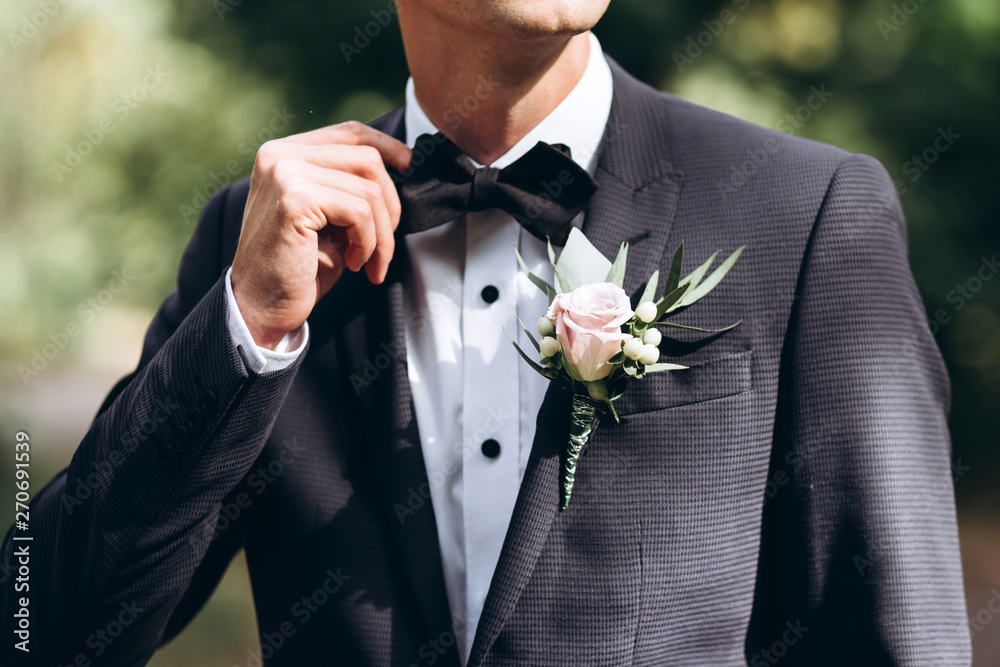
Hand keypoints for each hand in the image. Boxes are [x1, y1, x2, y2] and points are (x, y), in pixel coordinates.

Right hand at [230, 121, 410, 348]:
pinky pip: (359, 212)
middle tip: (384, 246)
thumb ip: (350, 186)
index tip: (411, 169)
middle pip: (368, 159)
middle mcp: (281, 155)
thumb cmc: (299, 266)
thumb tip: (401, 168)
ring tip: (369, 261)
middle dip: (391, 207)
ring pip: (369, 190)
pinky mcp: (294, 198)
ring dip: (382, 234)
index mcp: (286, 153)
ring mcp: (285, 173)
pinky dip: (368, 243)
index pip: (351, 132)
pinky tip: (354, 263)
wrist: (261, 306)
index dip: (390, 148)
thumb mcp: (330, 217)